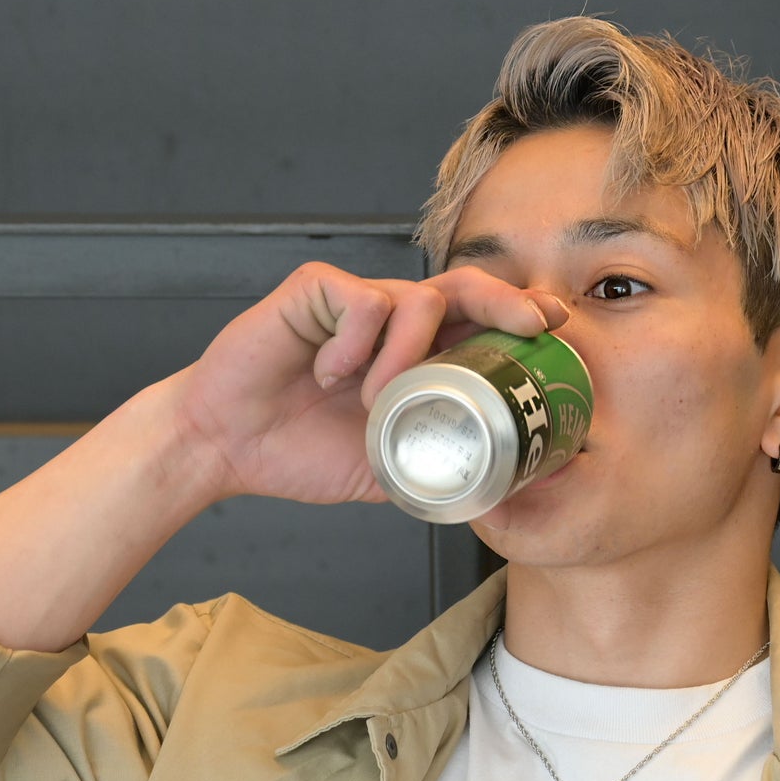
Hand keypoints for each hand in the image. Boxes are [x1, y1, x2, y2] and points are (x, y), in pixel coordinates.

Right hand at [158, 262, 569, 505]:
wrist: (225, 447)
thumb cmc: (297, 451)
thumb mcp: (385, 469)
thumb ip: (435, 469)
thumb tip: (503, 495)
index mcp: (413, 353)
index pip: (479, 319)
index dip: (519, 317)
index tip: (555, 330)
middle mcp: (389, 318)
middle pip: (465, 286)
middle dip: (507, 301)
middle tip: (533, 325)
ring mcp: (353, 300)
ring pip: (415, 297)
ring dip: (408, 355)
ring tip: (371, 402)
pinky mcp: (314, 292)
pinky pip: (361, 303)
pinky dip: (354, 345)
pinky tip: (328, 375)